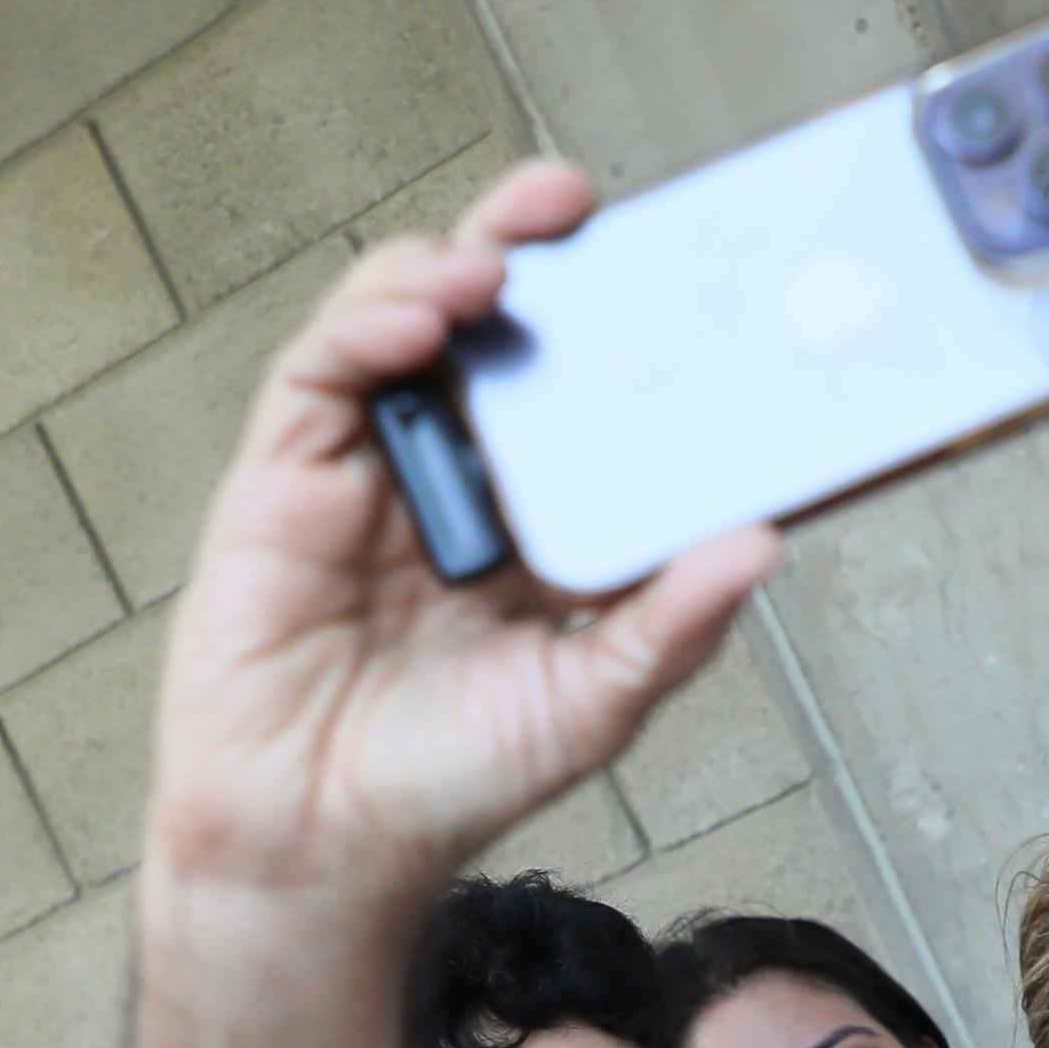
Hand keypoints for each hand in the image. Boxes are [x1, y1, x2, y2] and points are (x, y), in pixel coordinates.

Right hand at [140, 157, 779, 912]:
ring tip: (501, 260)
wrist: (321, 846)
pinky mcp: (284, 474)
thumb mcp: (593, 703)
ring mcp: (370, 467)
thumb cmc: (452, 781)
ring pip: (402, 322)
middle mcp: (458, 476)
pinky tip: (420, 312)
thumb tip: (764, 542)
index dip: (615, 320)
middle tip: (575, 200)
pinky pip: (323, 372)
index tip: (672, 268)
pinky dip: (369, 325)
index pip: (583, 389)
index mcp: (538, 517)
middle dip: (528, 247)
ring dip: (450, 268)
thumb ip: (672, 624)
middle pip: (493, 328)